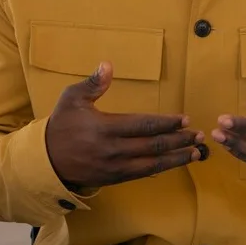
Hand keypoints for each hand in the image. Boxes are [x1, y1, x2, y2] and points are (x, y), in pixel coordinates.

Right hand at [46, 62, 205, 191]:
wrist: (46, 160)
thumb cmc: (61, 125)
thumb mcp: (72, 99)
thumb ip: (92, 83)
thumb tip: (108, 65)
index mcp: (105, 127)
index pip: (144, 125)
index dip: (167, 123)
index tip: (185, 119)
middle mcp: (114, 150)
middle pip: (154, 145)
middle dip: (179, 140)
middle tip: (199, 136)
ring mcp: (115, 167)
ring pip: (153, 164)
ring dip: (176, 158)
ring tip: (196, 153)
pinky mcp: (114, 179)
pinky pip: (143, 174)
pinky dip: (161, 169)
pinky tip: (174, 163)